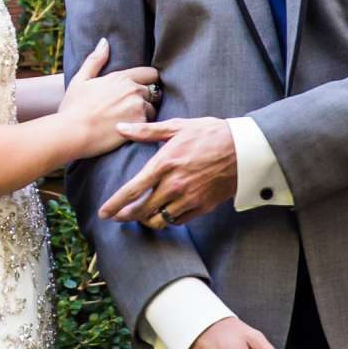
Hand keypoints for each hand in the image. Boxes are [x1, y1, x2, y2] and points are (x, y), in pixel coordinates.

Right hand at [57, 38, 161, 156]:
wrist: (72, 133)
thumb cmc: (73, 107)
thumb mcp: (80, 80)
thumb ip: (95, 60)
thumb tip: (104, 42)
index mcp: (121, 77)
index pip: (151, 73)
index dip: (148, 81)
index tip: (141, 89)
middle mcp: (133, 90)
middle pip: (154, 91)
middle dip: (147, 98)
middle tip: (131, 108)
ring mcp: (138, 107)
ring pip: (153, 109)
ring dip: (145, 114)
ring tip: (128, 120)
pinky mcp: (140, 124)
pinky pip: (150, 124)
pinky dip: (141, 126)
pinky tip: (128, 130)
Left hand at [98, 116, 234, 226]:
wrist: (244, 149)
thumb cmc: (209, 134)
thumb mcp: (177, 127)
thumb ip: (146, 131)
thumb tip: (121, 128)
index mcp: (164, 164)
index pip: (131, 190)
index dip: (114, 205)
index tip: (103, 213)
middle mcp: (174, 185)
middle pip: (141, 211)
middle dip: (125, 216)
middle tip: (117, 216)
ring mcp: (188, 198)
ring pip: (158, 220)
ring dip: (145, 220)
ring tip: (139, 215)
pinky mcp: (202, 207)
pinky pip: (177, 221)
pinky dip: (167, 220)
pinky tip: (162, 213)